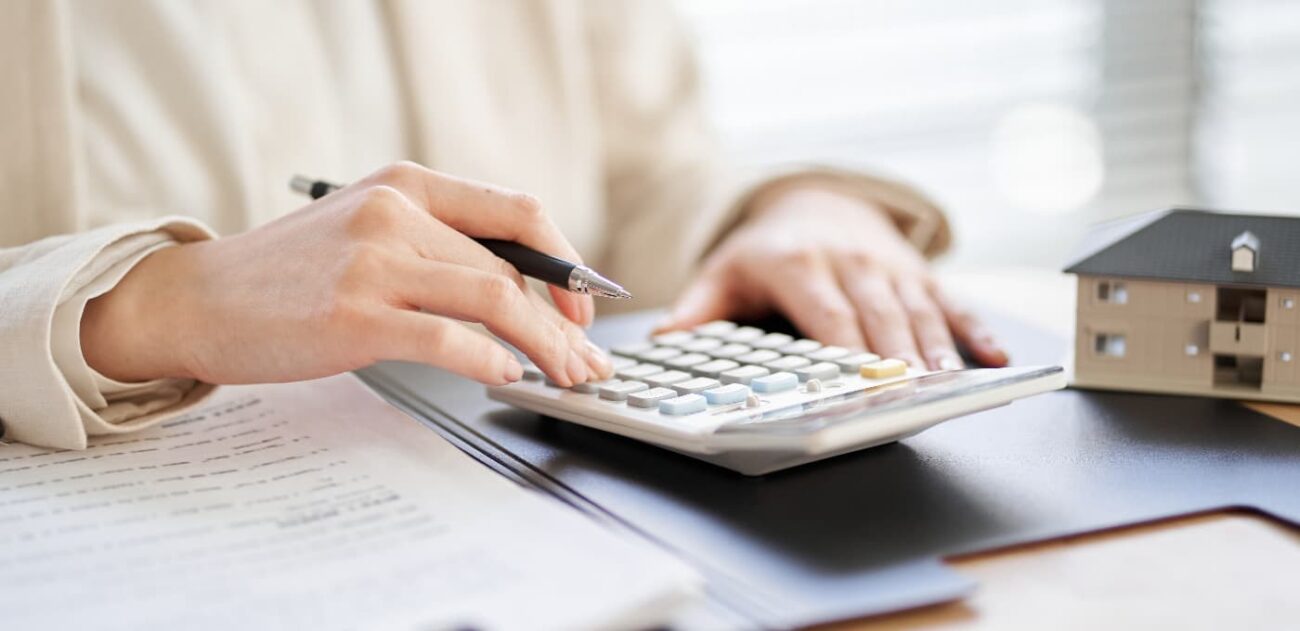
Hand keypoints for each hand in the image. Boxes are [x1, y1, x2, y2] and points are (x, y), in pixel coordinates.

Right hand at [81, 162, 612, 386]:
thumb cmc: (288, 273)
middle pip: (511, 269)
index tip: (583, 307)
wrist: (197, 298)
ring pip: (494, 299)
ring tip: (563, 378)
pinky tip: (507, 377)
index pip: (519, 212)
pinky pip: (448, 339)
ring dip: (543, 346)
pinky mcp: (353, 315)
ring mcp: (373, 263)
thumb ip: (433, 241)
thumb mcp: (365, 227)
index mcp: (406, 183)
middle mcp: (395, 212)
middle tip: (584, 362)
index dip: (565, 263)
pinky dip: (491, 361)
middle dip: (561, 324)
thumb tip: (517, 287)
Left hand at [661, 185, 1007, 368]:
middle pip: (877, 314)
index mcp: (798, 263)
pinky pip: (950, 300)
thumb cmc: (769, 249)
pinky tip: (995, 356)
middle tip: (910, 393)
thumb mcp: (726, 270)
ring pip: (916, 309)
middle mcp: (849, 260)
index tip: (855, 380)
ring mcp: (888, 265)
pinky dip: (974, 329)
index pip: (824, 312)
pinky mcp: (917, 271)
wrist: (816, 200)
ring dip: (935, 347)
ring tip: (947, 382)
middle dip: (895, 355)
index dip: (843, 347)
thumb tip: (666, 340)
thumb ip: (700, 306)